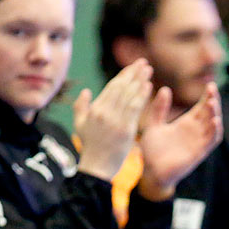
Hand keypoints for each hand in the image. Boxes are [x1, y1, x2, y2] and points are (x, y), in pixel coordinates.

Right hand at [74, 59, 153, 182]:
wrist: (97, 166)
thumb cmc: (89, 146)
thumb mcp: (80, 124)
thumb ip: (81, 106)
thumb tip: (87, 91)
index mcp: (95, 108)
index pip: (112, 87)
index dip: (124, 75)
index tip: (133, 66)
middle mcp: (104, 111)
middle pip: (121, 87)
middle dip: (133, 73)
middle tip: (144, 62)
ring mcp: (115, 120)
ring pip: (129, 95)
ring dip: (140, 80)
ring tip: (148, 69)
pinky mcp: (125, 129)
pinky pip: (135, 109)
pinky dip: (142, 96)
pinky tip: (149, 86)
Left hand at [137, 82, 222, 201]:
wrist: (151, 172)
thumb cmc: (152, 150)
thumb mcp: (153, 124)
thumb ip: (159, 108)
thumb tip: (164, 89)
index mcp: (186, 124)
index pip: (202, 107)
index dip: (207, 96)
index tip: (209, 84)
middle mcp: (195, 132)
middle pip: (210, 113)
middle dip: (213, 101)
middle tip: (212, 88)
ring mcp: (199, 142)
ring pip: (213, 125)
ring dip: (215, 114)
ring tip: (213, 102)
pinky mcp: (199, 152)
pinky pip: (211, 141)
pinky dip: (215, 131)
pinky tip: (215, 121)